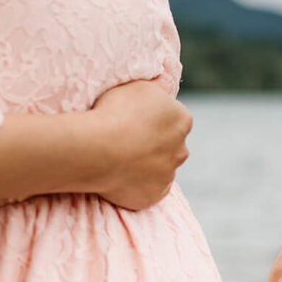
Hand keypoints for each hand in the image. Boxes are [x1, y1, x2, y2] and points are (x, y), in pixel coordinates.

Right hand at [86, 79, 191, 210]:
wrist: (99, 149)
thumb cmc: (116, 111)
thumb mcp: (138, 85)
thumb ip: (157, 87)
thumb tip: (166, 84)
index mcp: (182, 120)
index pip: (174, 119)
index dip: (154, 120)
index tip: (135, 120)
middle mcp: (182, 149)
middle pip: (170, 146)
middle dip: (155, 144)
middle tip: (128, 141)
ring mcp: (168, 175)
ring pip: (160, 170)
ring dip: (146, 166)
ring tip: (119, 160)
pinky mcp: (154, 196)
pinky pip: (148, 190)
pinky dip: (137, 186)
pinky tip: (120, 178)